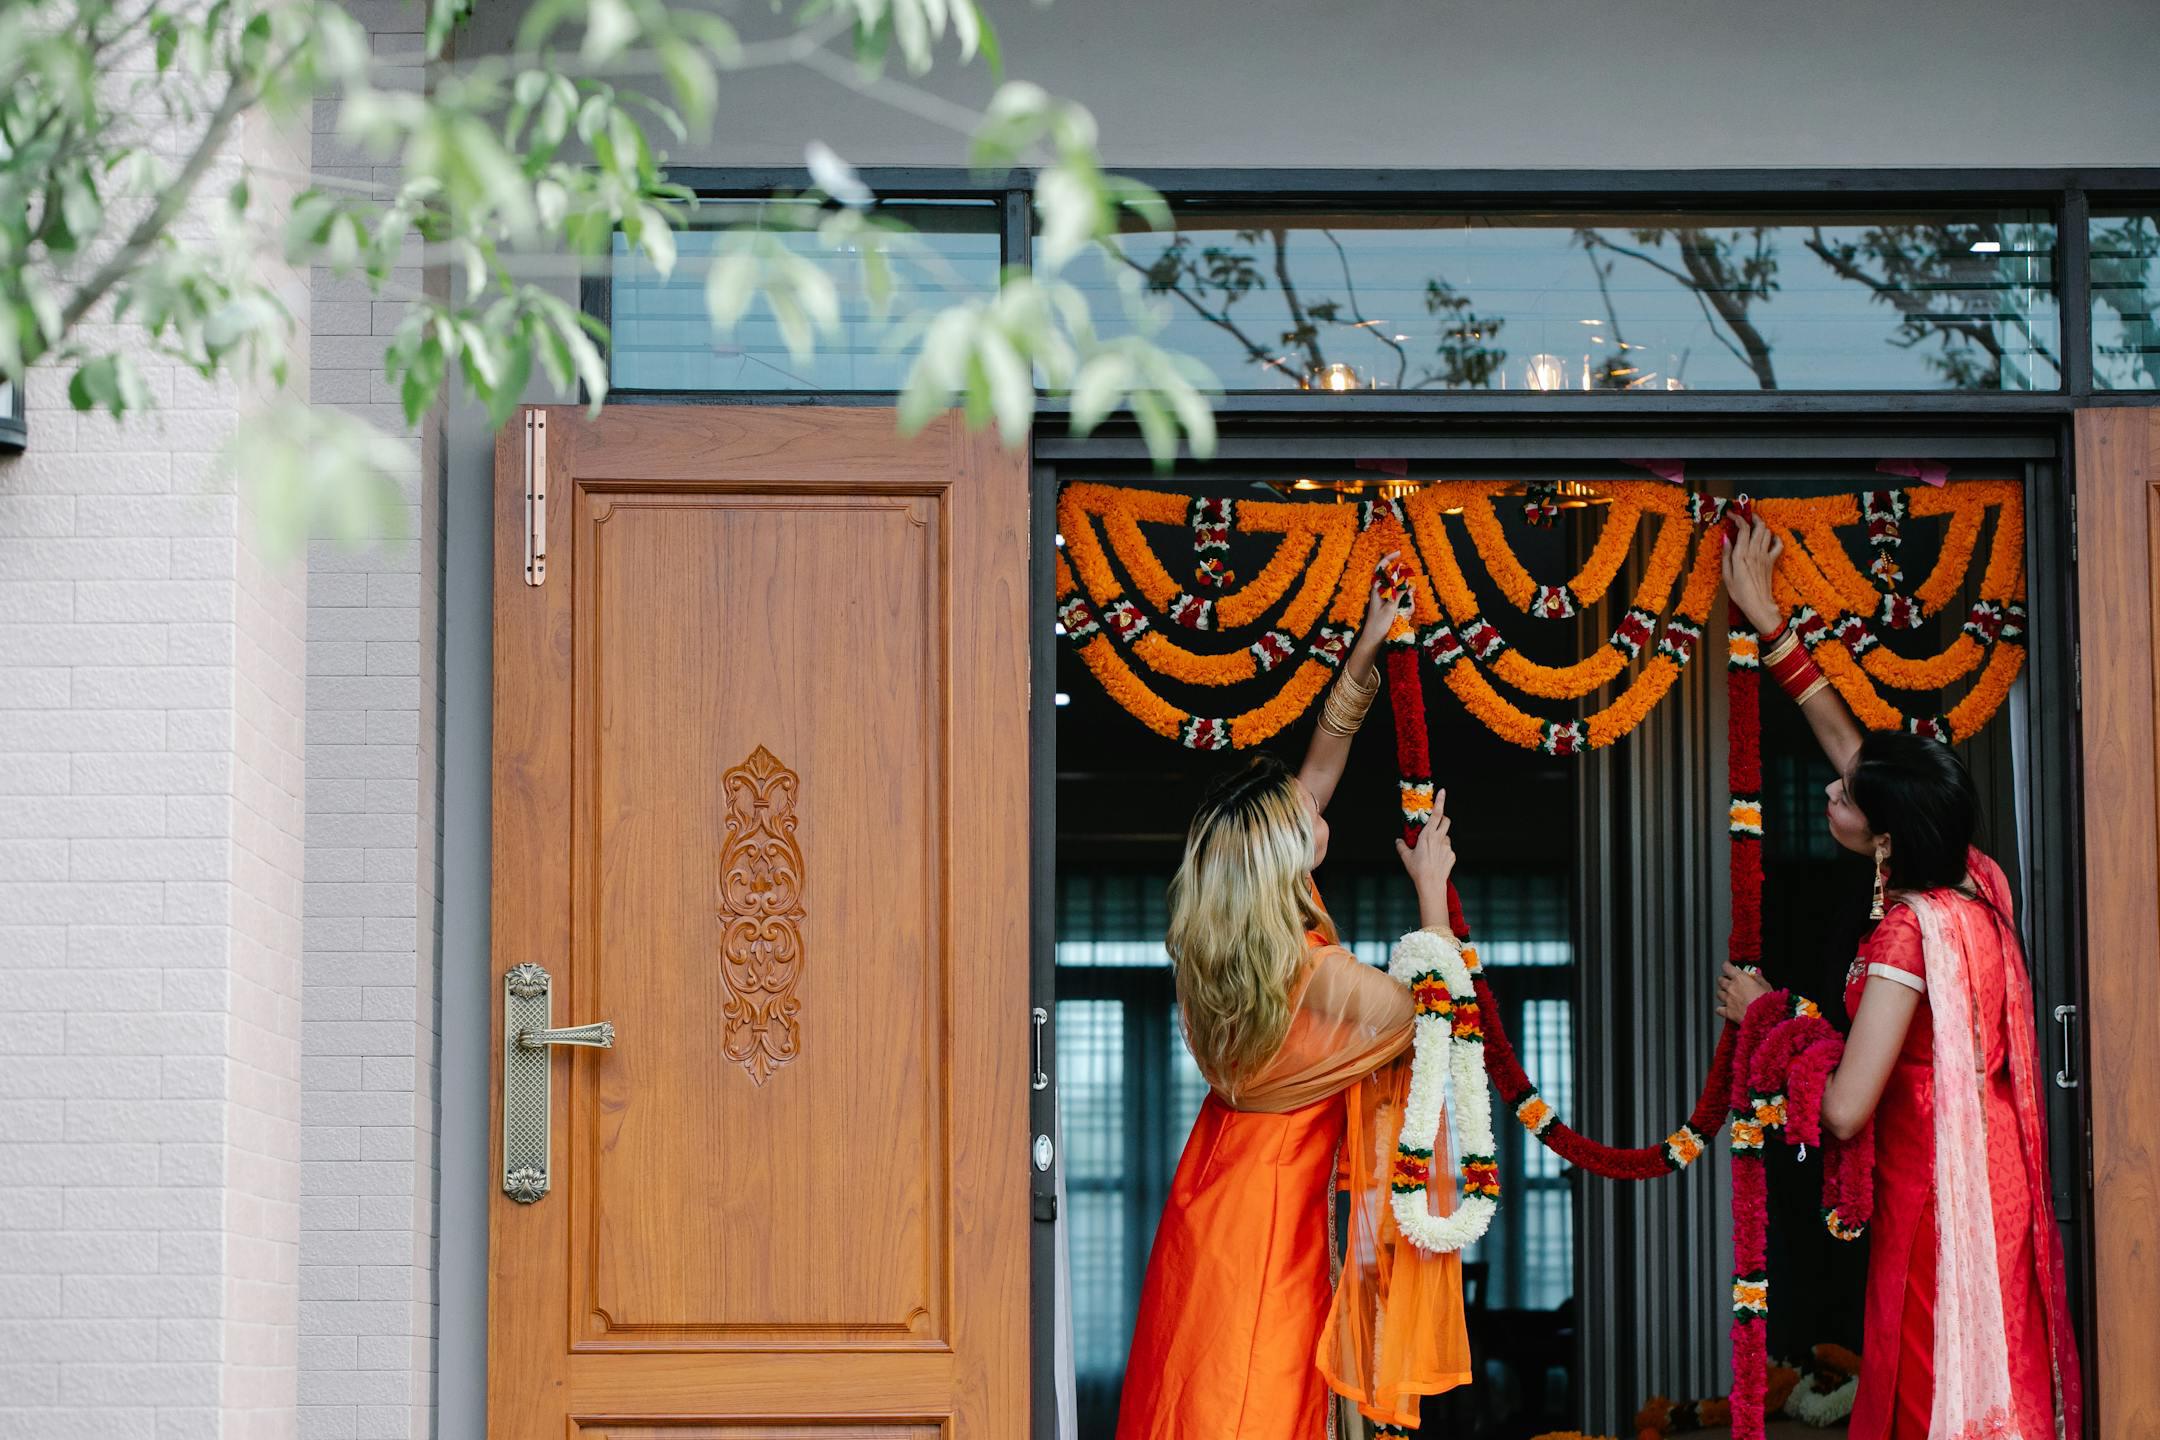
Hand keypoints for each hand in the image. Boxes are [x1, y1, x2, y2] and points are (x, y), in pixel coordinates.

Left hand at [1353, 549, 1409, 653]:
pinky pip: (1403, 603)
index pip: (1381, 569)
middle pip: (1398, 581)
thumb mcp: (1390, 609)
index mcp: (1377, 590)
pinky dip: (1407, 609)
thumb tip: (1405, 581)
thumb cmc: (1378, 625)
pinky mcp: (1391, 607)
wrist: (1373, 640)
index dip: (1389, 559)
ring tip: (1404, 614)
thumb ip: (1398, 594)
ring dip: (1407, 602)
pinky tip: (1404, 618)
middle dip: (1406, 589)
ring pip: (1403, 593)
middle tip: (1409, 598)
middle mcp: (1382, 592)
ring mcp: (1387, 600)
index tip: (1399, 552)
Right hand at [1394, 789, 1455, 928]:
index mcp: (1428, 835)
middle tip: (1436, 824)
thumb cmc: (1417, 870)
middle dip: (1443, 819)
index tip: (1443, 791)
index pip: (1437, 814)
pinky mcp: (1452, 855)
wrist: (1431, 884)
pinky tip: (1436, 861)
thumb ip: (1402, 846)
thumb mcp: (1406, 857)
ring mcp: (1447, 847)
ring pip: (1446, 836)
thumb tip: (1398, 841)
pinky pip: (1448, 849)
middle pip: (1446, 821)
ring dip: (1441, 838)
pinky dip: (1443, 852)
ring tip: (1432, 851)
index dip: (1440, 801)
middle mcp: (1439, 838)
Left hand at [1715, 962, 1772, 1023]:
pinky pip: (1719, 1009)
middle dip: (1724, 980)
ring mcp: (1728, 1000)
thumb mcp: (1767, 986)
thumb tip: (1756, 974)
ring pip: (1718, 993)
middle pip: (1720, 980)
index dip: (1727, 966)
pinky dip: (1721, 1009)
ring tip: (1728, 995)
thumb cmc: (1767, 1002)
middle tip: (1728, 981)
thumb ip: (1759, 978)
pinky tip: (1725, 1008)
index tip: (1728, 966)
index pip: (1727, 967)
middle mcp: (1732, 988)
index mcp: (1740, 979)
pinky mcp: (1728, 1012)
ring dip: (1722, 993)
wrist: (1765, 1018)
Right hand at [1720, 516, 1784, 637]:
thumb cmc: (1739, 593)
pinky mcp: (1772, 561)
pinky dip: (1775, 538)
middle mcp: (1755, 552)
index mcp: (1741, 554)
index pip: (1743, 528)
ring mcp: (1765, 556)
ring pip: (1767, 532)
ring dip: (1761, 526)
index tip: (1731, 514)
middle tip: (1745, 517)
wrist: (1758, 604)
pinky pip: (1778, 545)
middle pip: (1759, 526)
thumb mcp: (1726, 575)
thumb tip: (1725, 537)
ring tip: (1754, 527)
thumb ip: (1726, 555)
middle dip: (1752, 517)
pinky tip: (1769, 539)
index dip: (1738, 518)